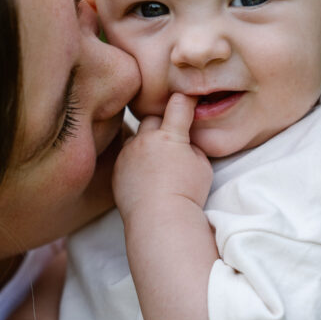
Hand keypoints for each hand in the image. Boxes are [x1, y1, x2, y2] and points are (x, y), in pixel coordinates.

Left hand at [113, 94, 212, 221]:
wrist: (159, 219)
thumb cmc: (186, 194)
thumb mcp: (203, 167)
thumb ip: (193, 147)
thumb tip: (184, 142)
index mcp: (169, 136)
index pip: (178, 105)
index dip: (185, 100)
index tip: (187, 100)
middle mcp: (145, 140)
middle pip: (152, 119)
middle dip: (162, 125)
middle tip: (172, 139)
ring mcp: (128, 154)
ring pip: (137, 137)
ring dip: (146, 143)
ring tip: (157, 162)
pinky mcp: (118, 169)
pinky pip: (126, 156)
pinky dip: (135, 160)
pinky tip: (146, 176)